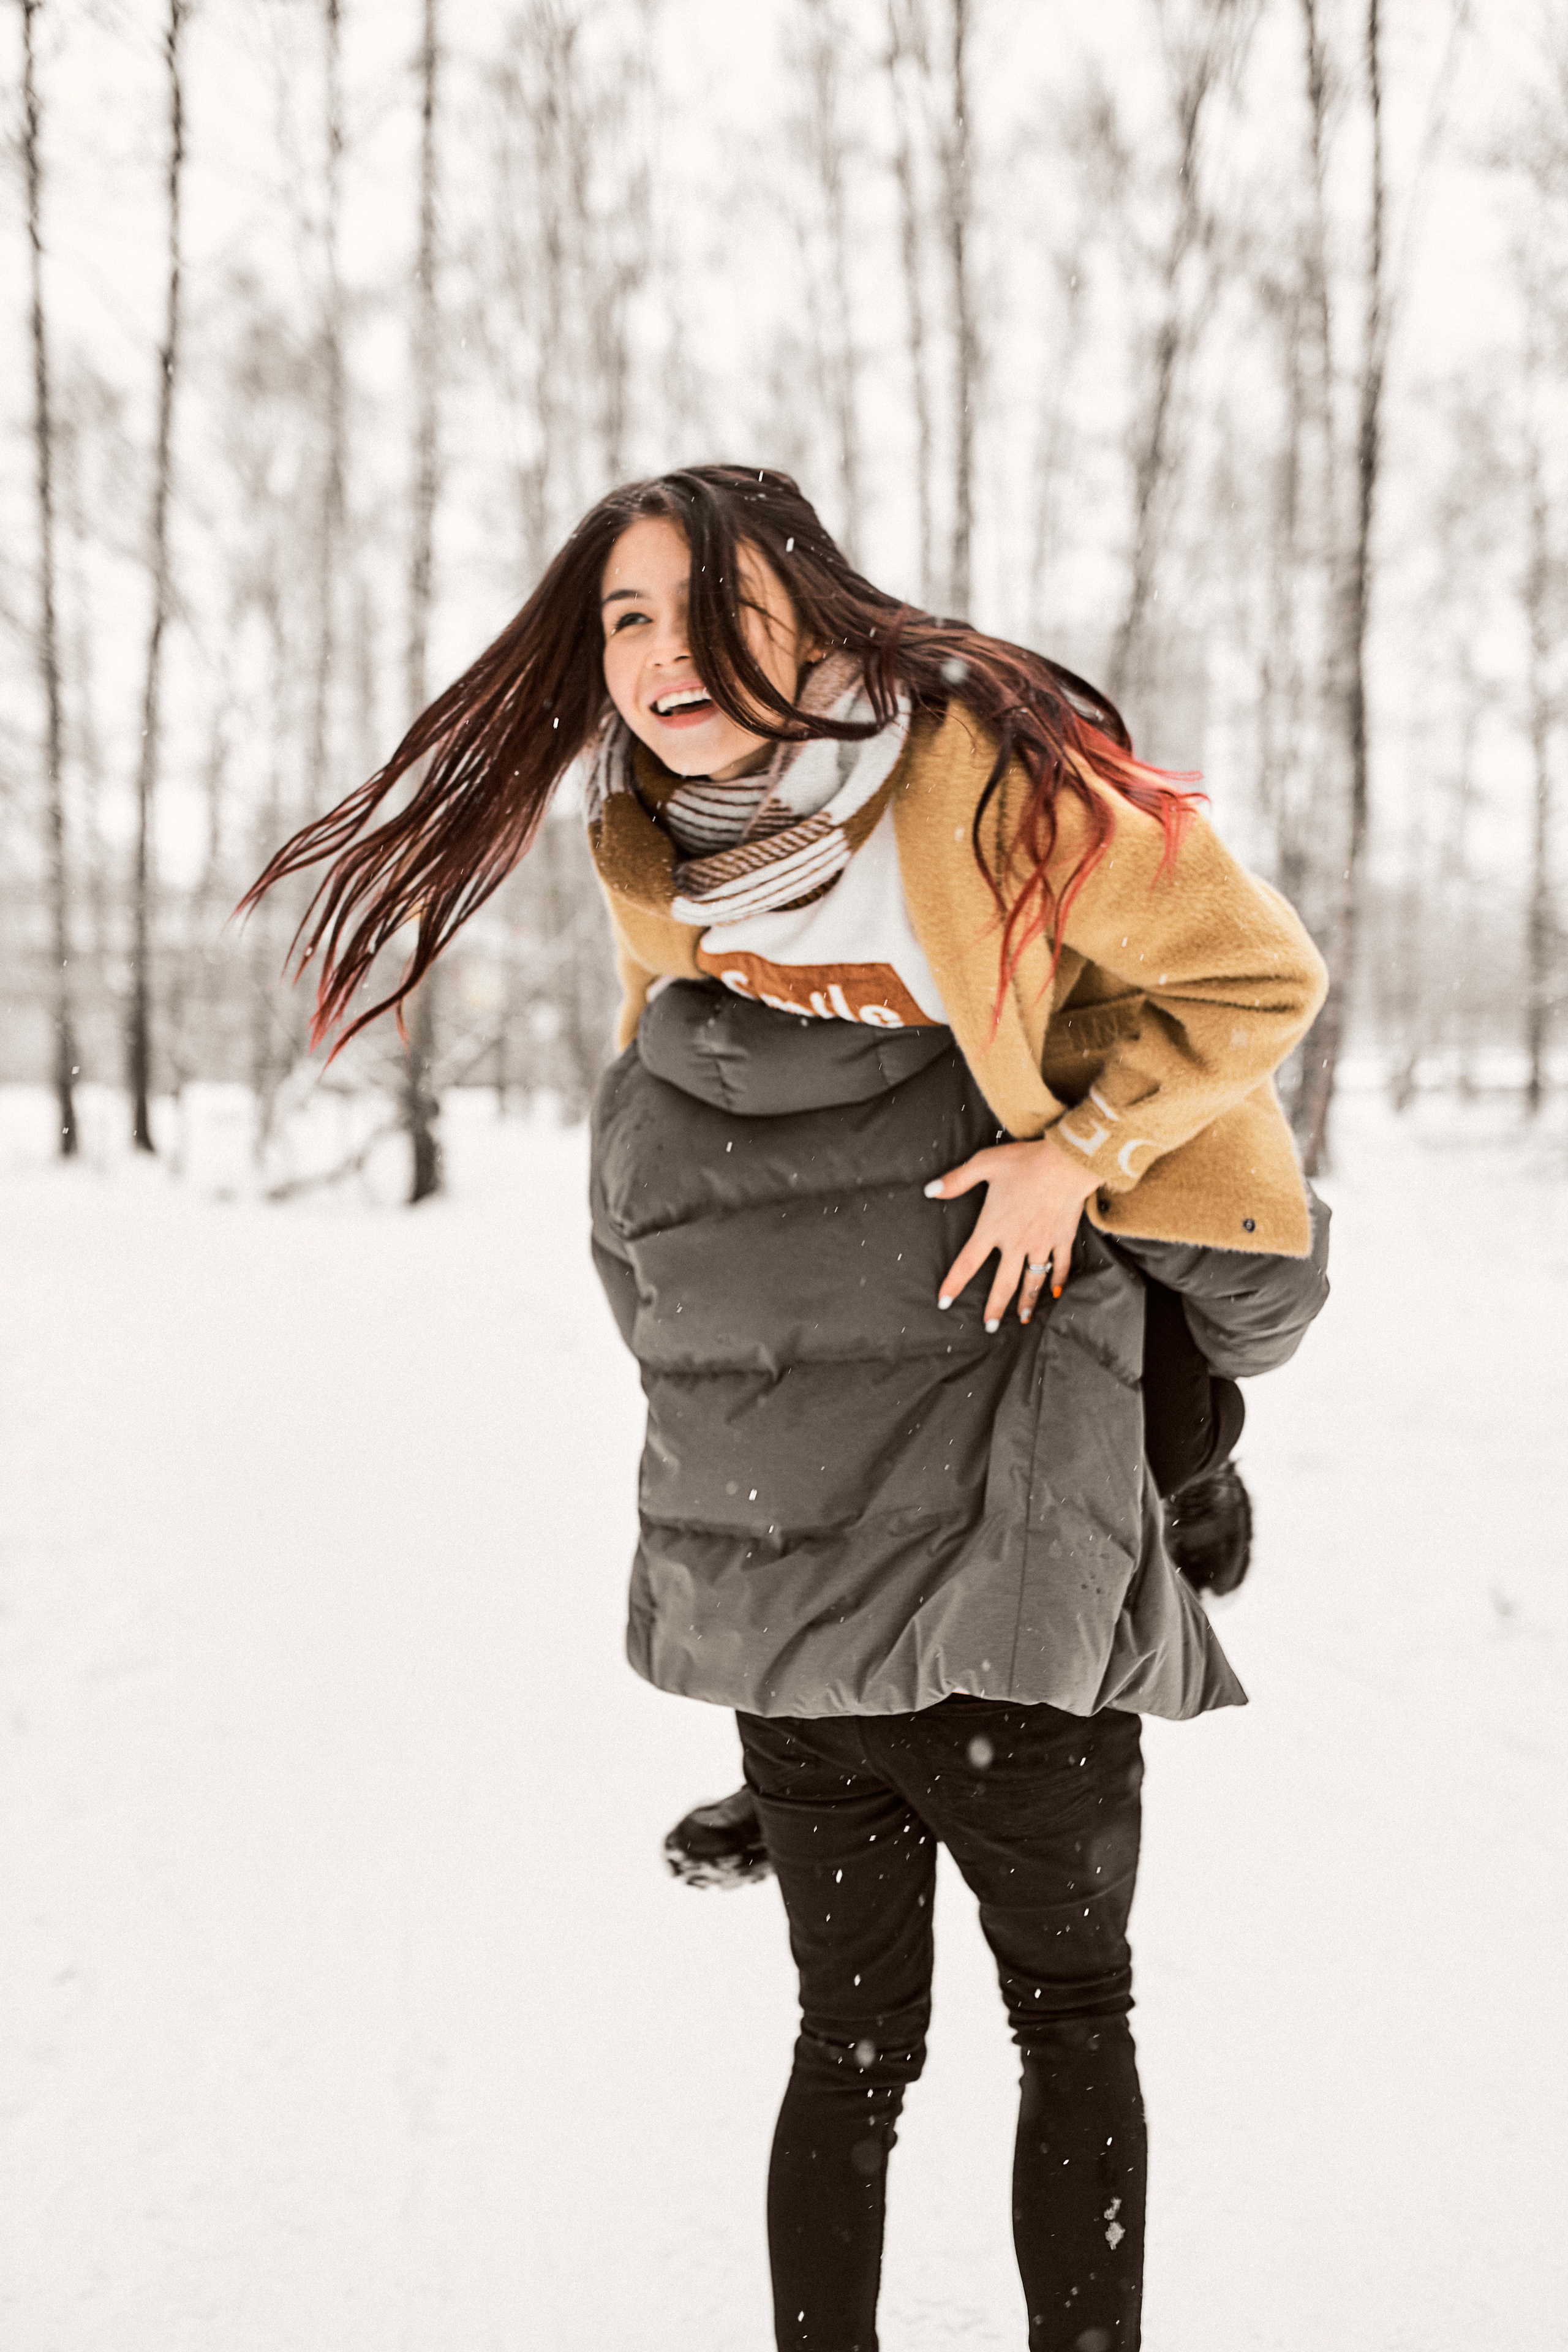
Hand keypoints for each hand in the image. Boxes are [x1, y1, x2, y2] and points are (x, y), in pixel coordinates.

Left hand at [925, 1133, 1098, 1330]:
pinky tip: (1054, 1295)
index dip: (954, 1284)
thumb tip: (929, 1190)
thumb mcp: (985, 1164)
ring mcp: (1041, 1243)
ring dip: (1026, 1302)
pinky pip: (1060, 1267)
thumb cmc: (1025, 1162)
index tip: (943, 1301)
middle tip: (988, 1327)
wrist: (1067, 1162)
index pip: (967, 1262)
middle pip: (1003, 1283)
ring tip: (1021, 1320)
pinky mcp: (1063, 1239)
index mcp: (992, 1227)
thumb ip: (956, 1180)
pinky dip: (1058, 1282)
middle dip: (994, 1307)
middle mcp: (1016, 1242)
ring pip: (1032, 1281)